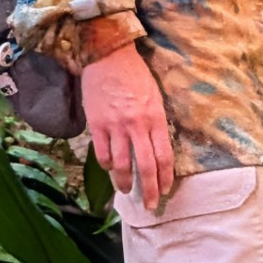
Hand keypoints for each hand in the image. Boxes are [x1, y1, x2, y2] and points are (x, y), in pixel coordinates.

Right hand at [79, 45, 173, 209]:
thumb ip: (155, 123)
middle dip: (149, 190)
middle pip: (146, 167)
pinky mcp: (97, 125)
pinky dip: (107, 165)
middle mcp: (137, 125)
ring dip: (125, 183)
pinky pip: (102, 154)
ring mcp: (116, 127)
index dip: (165, 178)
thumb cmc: (134, 75)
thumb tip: (156, 147)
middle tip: (150, 206)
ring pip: (123, 166)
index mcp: (155, 118)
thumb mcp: (154, 96)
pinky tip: (110, 168)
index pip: (164, 156)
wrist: (108, 56)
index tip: (165, 191)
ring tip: (126, 191)